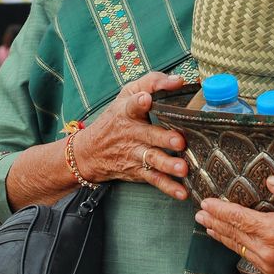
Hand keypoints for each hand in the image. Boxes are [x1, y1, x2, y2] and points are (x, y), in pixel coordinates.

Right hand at [72, 71, 187, 199]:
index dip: (139, 102)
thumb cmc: (116, 117)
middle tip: (179, 141)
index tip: (146, 100)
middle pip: (149, 135)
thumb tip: (179, 80)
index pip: (131, 105)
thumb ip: (152, 82)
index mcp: (128, 111)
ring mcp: (135, 154)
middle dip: (164, 139)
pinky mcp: (138, 171)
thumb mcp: (128, 94)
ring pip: (153, 159)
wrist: (90, 151)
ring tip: (183, 169)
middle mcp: (132, 134)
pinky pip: (154, 179)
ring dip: (168, 165)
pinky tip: (182, 193)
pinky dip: (168, 187)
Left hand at [195, 175, 273, 273]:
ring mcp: (270, 265)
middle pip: (233, 234)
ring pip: (237, 247)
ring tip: (207, 225)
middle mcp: (269, 251)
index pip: (239, 218)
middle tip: (198, 211)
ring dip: (221, 235)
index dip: (220, 210)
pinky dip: (235, 247)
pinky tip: (230, 241)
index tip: (206, 202)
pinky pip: (248, 258)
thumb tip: (270, 181)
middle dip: (214, 221)